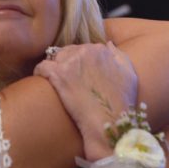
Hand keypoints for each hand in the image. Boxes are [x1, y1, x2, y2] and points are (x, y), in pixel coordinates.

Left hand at [34, 42, 137, 159]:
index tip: (78, 73)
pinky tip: (40, 80)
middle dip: (66, 63)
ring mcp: (71, 62)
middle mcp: (85, 51)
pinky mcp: (58, 74)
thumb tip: (108, 44)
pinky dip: (39, 72)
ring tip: (54, 81)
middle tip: (66, 79)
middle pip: (68, 52)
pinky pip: (42, 67)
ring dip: (54, 68)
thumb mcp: (129, 74)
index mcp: (101, 50)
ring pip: (55, 58)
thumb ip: (118, 55)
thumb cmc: (122, 103)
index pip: (83, 49)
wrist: (110, 123)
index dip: (79, 62)